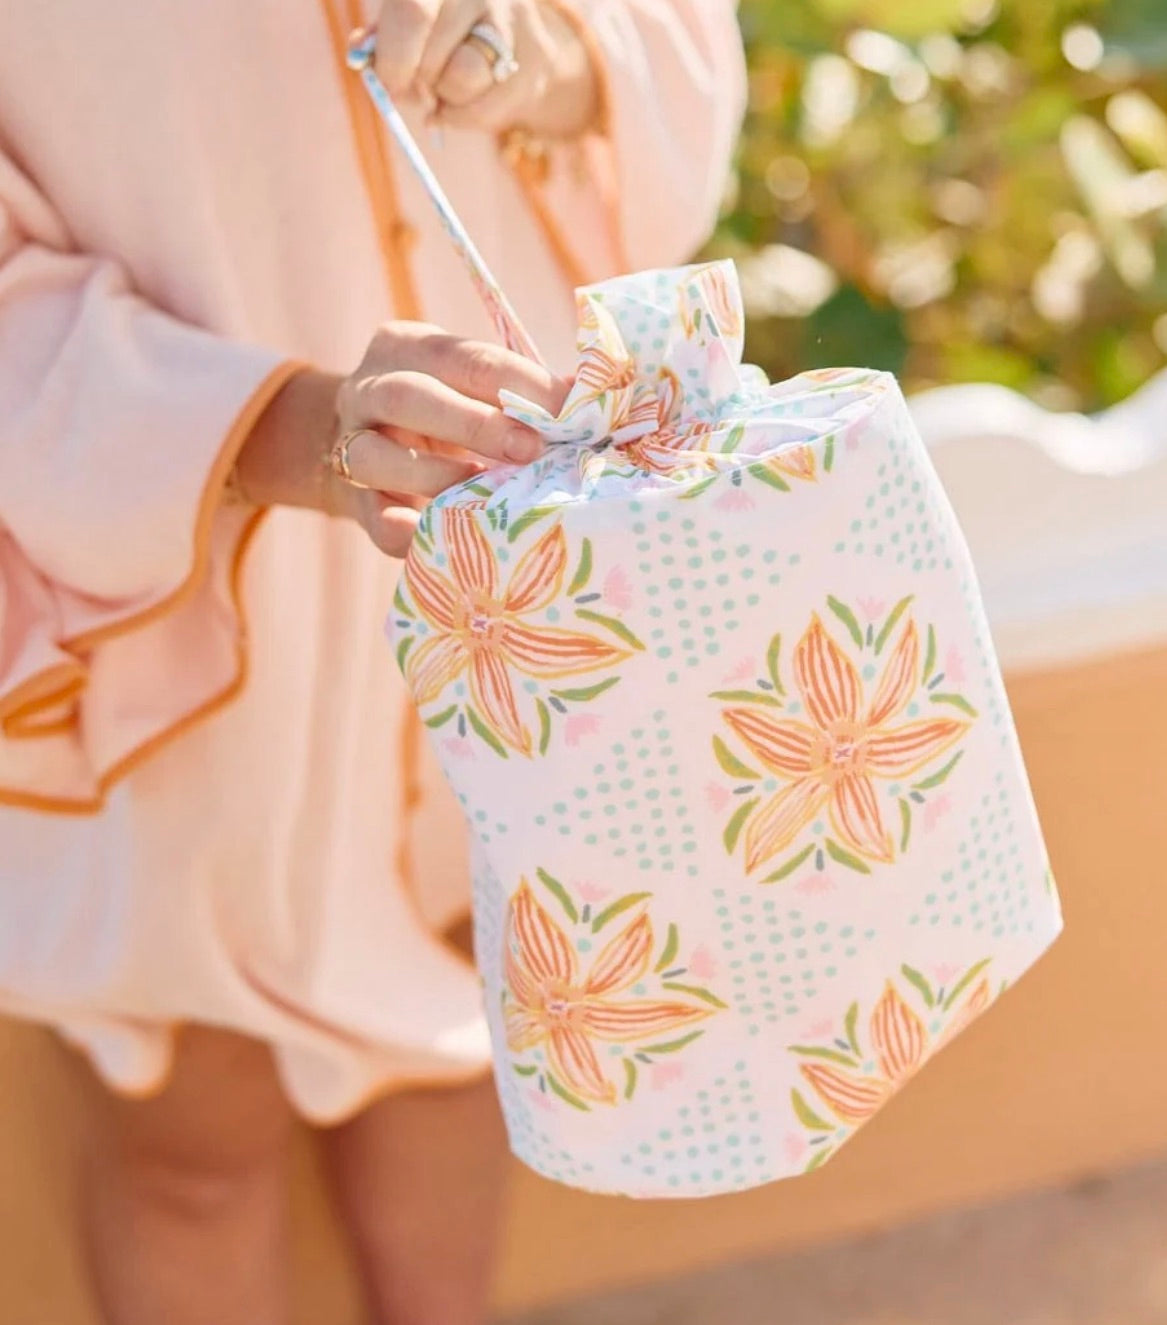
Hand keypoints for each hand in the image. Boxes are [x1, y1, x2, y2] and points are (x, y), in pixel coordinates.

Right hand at [232, 322, 566, 556]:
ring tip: (482, 493)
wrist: (373, 445)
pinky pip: (372, 517)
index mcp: (407, 347)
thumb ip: (520, 391)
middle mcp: (368, 390)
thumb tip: (592, 402)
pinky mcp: (352, 500)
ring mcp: (350, 445)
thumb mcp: (474, 385)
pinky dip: (400, 529)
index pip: (466, 358)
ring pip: (375, 456)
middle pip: (410, 397)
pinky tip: (427, 535)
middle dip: (474, 424)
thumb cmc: (448, 408)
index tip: (567, 410)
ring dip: (434, 475)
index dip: (519, 382)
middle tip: (529, 450)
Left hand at [374, 0, 598, 139]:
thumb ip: (382, 36)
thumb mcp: (412, 24)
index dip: (393, 57)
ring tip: (447, 88)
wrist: (519, 37)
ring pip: (462, 80)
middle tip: (417, 89)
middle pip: (433, 54)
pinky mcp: (535, 59)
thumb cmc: (449, 30)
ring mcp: (511, 20)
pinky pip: (485, 109)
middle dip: (417, 82)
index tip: (389, 82)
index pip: (411, 14)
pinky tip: (462, 106)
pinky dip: (464, 118)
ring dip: (445, 98)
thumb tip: (358, 55)